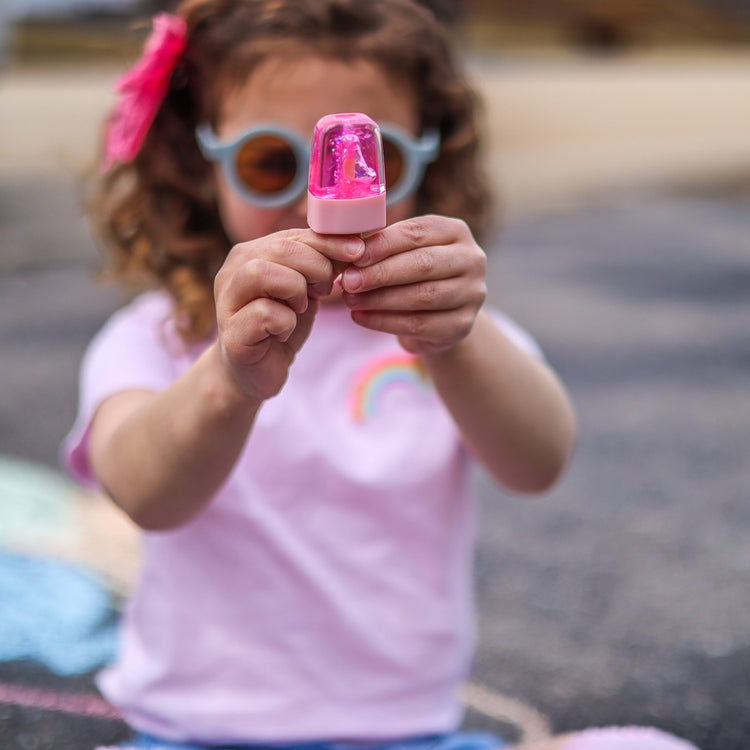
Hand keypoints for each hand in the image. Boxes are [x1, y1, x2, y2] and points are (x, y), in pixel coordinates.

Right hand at [214, 229, 364, 401]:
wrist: (256, 371)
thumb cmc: (281, 325)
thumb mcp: (304, 289)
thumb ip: (319, 263)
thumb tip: (355, 242)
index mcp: (250, 253)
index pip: (292, 234)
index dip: (329, 241)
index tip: (358, 250)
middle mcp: (232, 271)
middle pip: (279, 248)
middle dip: (316, 266)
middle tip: (326, 289)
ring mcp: (228, 302)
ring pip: (261, 272)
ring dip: (296, 289)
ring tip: (302, 307)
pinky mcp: (232, 333)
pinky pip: (264, 313)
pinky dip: (286, 322)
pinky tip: (285, 332)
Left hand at [340, 215, 486, 354]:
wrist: (440, 317)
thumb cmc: (414, 276)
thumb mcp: (404, 253)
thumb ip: (383, 246)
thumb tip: (346, 247)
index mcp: (456, 231)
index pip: (417, 232)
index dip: (383, 244)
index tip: (354, 255)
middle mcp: (472, 260)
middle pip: (422, 264)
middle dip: (380, 273)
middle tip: (348, 281)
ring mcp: (472, 294)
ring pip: (422, 296)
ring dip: (379, 299)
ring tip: (350, 300)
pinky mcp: (462, 325)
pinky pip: (419, 324)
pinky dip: (385, 322)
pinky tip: (361, 317)